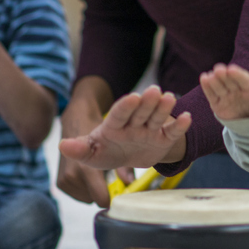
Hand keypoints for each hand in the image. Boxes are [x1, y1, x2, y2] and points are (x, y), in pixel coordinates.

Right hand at [55, 95, 113, 206]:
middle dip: (101, 191)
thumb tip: (129, 182)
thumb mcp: (114, 148)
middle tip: (105, 177)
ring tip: (95, 173)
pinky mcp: (60, 182)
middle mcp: (72, 176)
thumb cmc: (97, 134)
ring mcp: (64, 180)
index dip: (111, 199)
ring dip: (92, 190)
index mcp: (86, 170)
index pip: (100, 199)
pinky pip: (77, 195)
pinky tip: (86, 175)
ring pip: (86, 198)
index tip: (117, 193)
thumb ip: (123, 168)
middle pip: (94, 199)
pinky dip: (83, 189)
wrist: (76, 122)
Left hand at [59, 85, 191, 178]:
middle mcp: (134, 123)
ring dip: (163, 108)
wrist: (128, 158)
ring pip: (157, 117)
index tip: (131, 97)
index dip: (125, 106)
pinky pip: (172, 132)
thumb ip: (79, 149)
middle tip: (154, 90)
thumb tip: (62, 145)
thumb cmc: (107, 152)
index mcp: (114, 125)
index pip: (119, 114)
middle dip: (146, 102)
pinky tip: (187, 117)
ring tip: (170, 98)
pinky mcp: (163, 138)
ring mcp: (149, 129)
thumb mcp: (92, 153)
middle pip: (140, 111)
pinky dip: (180, 126)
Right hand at [200, 64, 248, 120]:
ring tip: (210, 76)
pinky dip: (207, 87)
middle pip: (230, 80)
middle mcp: (237, 88)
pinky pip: (212, 94)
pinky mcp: (217, 103)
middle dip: (224, 75)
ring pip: (220, 86)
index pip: (244, 79)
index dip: (238, 75)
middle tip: (219, 69)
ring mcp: (226, 94)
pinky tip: (204, 78)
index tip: (232, 69)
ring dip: (214, 80)